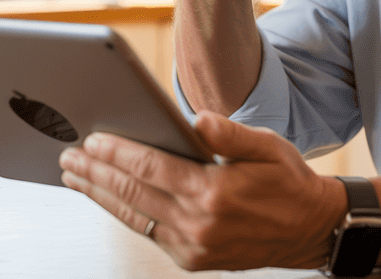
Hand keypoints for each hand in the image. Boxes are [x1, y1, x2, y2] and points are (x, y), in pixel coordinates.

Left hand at [59, 111, 344, 271]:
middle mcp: (199, 224)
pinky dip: (125, 213)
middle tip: (69, 157)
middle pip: (133, 193)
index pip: (151, 168)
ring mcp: (194, 246)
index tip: (91, 141)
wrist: (311, 229)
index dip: (116, 153)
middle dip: (96, 173)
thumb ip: (229, 133)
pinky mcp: (193, 258)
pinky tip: (110, 198)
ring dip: (100, 195)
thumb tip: (196, 121)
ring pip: (134, 216)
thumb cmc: (289, 183)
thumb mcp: (268, 146)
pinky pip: (149, 232)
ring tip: (76, 178)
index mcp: (214, 192)